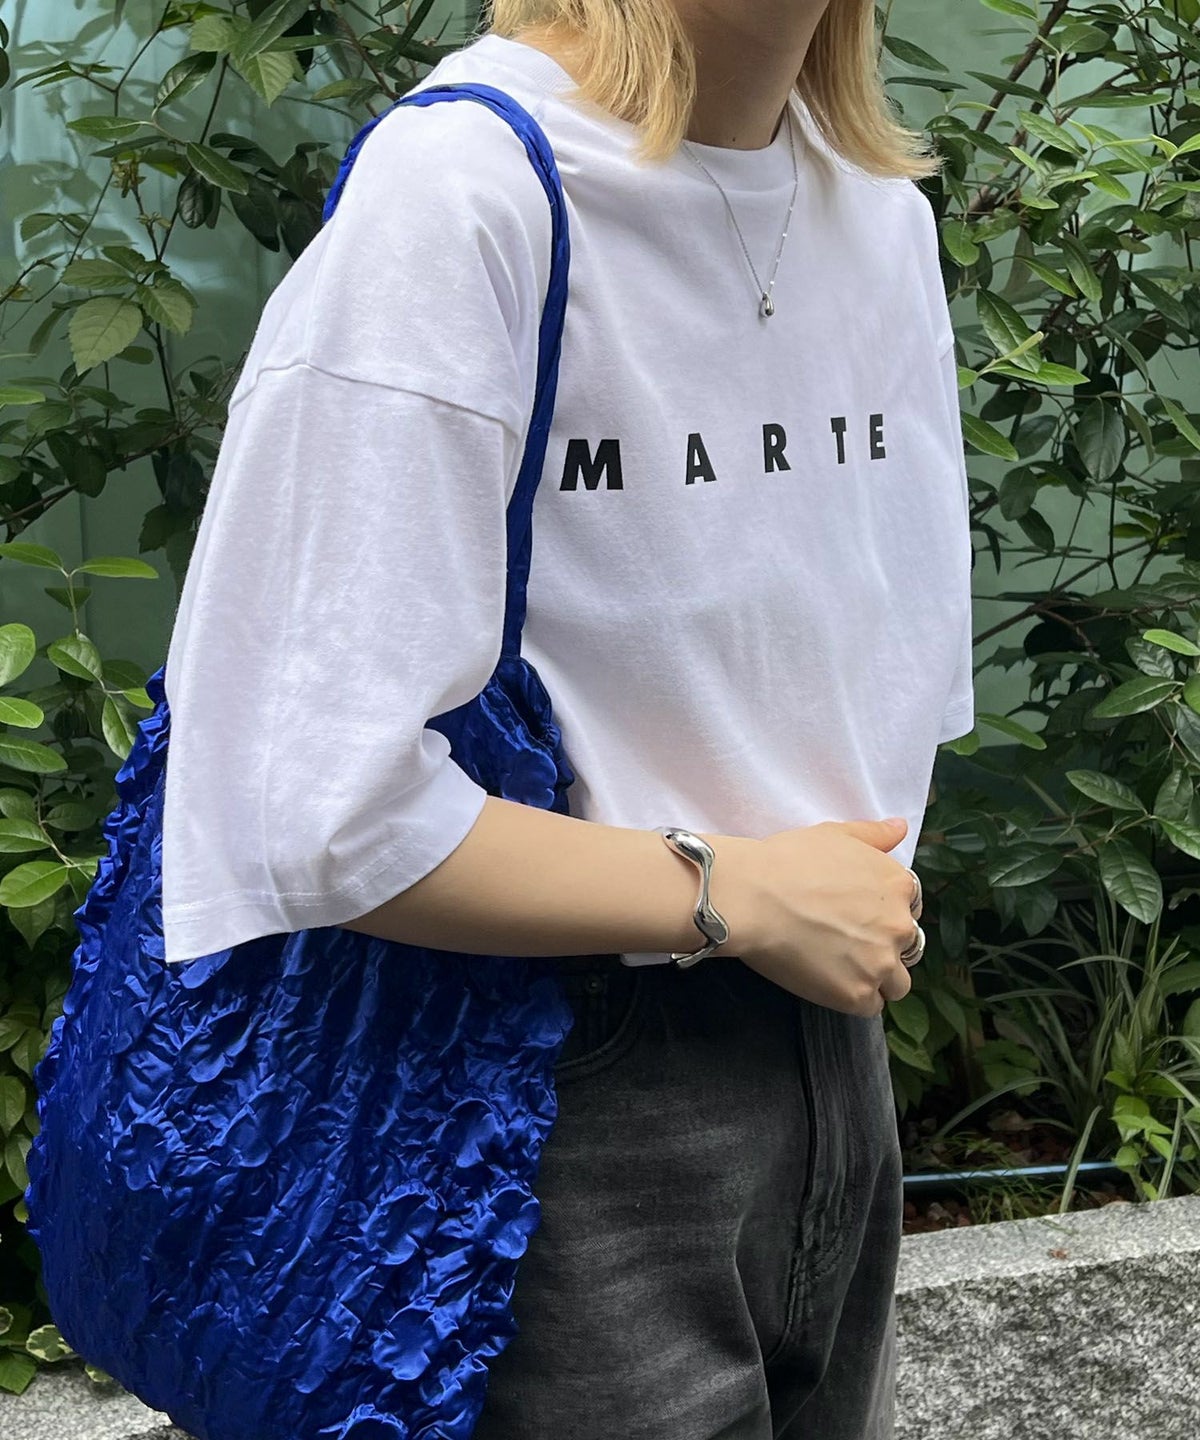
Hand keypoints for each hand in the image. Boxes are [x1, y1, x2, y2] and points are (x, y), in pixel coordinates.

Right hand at [706, 817, 918, 1017]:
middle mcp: (900, 926)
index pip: (912, 910)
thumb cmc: (789, 860)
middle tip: (845, 942)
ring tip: (840, 968)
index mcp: (899, 885)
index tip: (860, 917)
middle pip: (907, 948)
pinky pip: (870, 1005)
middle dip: (884, 947)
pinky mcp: (857, 994)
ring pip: (896, 983)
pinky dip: (853, 997)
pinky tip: (827, 982)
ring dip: (876, 978)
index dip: (886, 915)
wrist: (754, 896)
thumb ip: (874, 835)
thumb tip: (900, 828)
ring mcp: (881, 964)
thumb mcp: (835, 834)